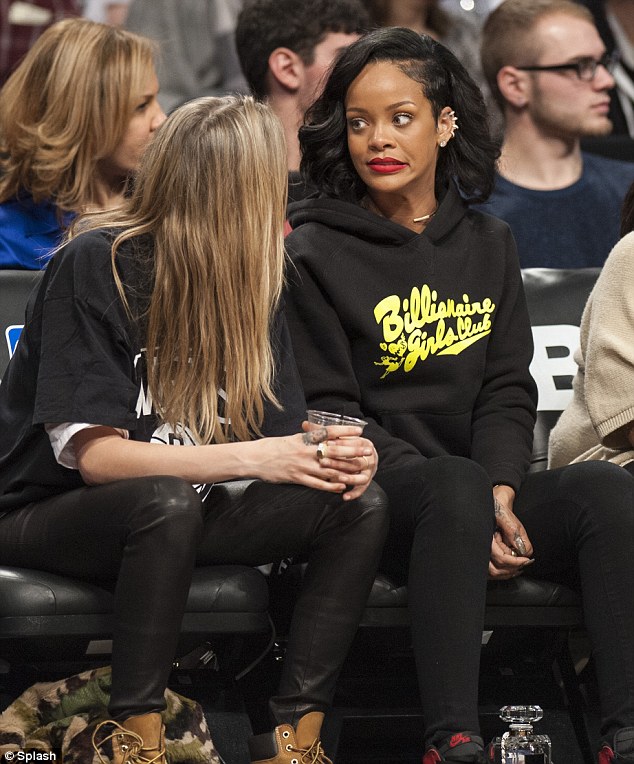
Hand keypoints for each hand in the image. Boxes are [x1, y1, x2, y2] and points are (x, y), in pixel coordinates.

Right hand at [253, 425, 376, 499]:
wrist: (256, 458)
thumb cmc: (276, 446)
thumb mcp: (295, 437)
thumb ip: (310, 436)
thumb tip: (326, 433)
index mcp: (305, 437)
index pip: (329, 432)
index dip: (346, 432)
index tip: (360, 432)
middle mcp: (306, 450)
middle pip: (335, 451)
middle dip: (354, 452)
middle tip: (369, 452)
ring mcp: (302, 465)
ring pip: (330, 470)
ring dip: (348, 473)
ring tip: (363, 475)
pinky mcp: (297, 478)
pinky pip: (318, 483)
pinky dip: (331, 486)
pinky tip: (342, 487)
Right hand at [489, 485, 534, 579]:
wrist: (492, 506)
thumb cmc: (499, 510)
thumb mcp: (509, 520)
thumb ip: (516, 536)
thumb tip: (524, 553)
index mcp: (485, 538)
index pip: (500, 558)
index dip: (515, 562)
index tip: (526, 560)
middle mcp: (480, 547)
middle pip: (494, 570)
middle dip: (511, 569)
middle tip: (523, 564)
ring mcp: (480, 552)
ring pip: (492, 572)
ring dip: (507, 572)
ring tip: (519, 567)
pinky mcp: (483, 554)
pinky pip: (490, 569)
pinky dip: (502, 572)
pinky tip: (512, 567)